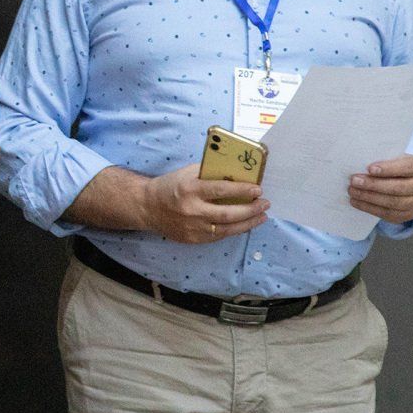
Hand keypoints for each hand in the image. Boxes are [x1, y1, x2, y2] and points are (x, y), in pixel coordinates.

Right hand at [141, 162, 268, 243]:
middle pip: (229, 214)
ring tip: (261, 216)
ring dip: (248, 223)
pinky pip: (219, 237)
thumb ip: (210, 174)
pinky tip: (244, 224)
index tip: (258, 189)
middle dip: (251, 209)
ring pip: (227, 229)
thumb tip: (237, 175)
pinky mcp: (193, 239)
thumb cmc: (170, 185)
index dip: (243, 190)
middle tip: (264, 204)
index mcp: (190, 189)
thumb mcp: (188, 173)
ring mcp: (193, 228)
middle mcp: (192, 210)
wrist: (148, 207)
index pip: (222, 190)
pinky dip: (234, 230)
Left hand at [349, 154, 412, 222]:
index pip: (405, 167)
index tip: (369, 169)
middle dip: (373, 185)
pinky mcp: (408, 214)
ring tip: (352, 191)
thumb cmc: (394, 166)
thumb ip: (381, 159)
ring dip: (369, 197)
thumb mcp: (392, 158)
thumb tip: (358, 162)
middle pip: (397, 187)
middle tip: (354, 181)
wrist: (405, 182)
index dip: (387, 169)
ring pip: (392, 202)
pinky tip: (356, 202)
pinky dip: (369, 208)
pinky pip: (388, 214)